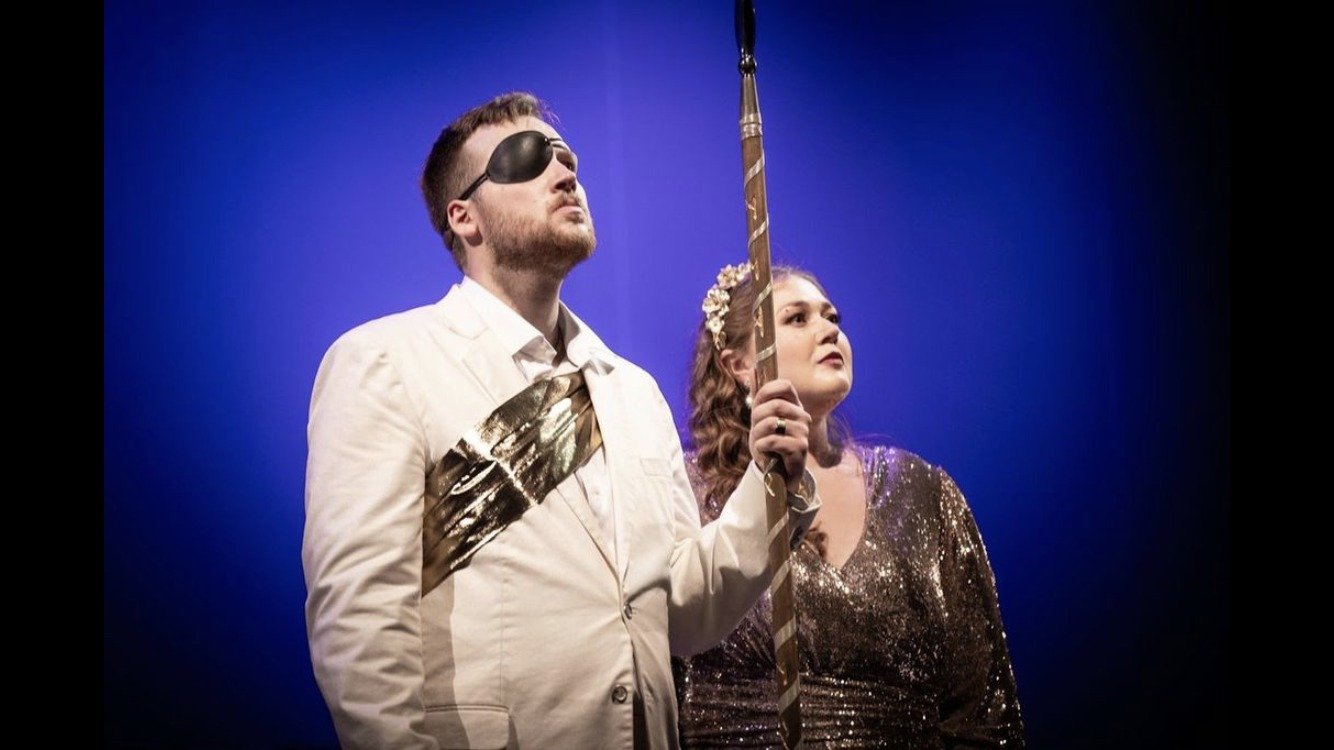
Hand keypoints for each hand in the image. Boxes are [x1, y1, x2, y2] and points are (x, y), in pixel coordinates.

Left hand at [747, 378, 810, 495]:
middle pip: (775, 404)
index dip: (766, 392)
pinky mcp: (801, 449)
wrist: (775, 473)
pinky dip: (762, 445)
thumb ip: (759, 394)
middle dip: (757, 417)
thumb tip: (753, 368)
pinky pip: (774, 440)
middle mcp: (802, 416)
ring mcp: (803, 432)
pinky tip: (763, 451)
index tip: (758, 406)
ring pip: (772, 423)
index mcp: (794, 405)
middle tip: (756, 429)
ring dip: (758, 434)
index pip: (785, 385)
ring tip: (761, 443)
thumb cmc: (769, 443)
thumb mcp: (760, 418)